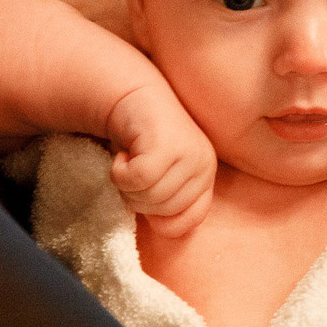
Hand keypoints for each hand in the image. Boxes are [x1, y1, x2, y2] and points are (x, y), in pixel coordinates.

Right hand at [103, 79, 215, 235]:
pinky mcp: (167, 144)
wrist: (130, 96)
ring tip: (128, 160)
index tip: (146, 195)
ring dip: (127, 185)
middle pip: (165, 211)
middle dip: (138, 198)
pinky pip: (138, 180)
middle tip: (132, 171)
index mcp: (206, 176)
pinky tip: (122, 153)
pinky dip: (119, 173)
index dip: (159, 219)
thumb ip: (168, 202)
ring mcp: (189, 153)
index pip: (190, 221)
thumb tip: (163, 229)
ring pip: (150, 197)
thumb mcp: (163, 177)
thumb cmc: (141, 143)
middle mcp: (205, 164)